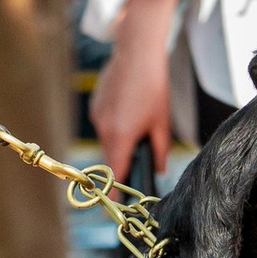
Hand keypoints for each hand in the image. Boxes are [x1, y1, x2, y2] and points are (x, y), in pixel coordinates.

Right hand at [92, 0, 178, 180]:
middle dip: (123, 160)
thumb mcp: (162, 122)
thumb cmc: (153, 87)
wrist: (137, 52)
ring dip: (120, 138)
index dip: (115, 190)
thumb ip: (160, 150)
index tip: (115, 205)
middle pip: (111, 156)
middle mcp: (103, 129)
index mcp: (120, 137)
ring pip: (107, 139)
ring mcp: (96, 115)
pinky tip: (129, 107)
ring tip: (139, 119)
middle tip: (139, 153)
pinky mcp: (94, 104)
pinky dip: (115, 122)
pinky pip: (104, 123)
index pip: (114, 173)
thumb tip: (159, 169)